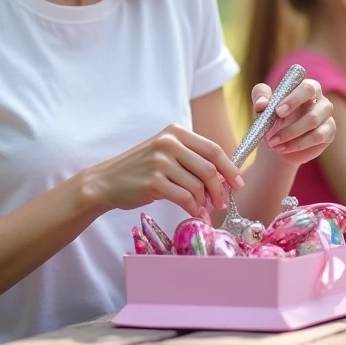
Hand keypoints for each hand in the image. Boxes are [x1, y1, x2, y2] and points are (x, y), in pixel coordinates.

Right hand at [80, 124, 244, 217]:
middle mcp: (168, 143)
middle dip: (220, 189)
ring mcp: (160, 161)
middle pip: (209, 168)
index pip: (213, 149)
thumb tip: (225, 176)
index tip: (238, 183)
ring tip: (203, 208)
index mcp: (175, 132)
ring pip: (198, 186)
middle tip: (222, 203)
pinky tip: (193, 212)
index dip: (230, 168)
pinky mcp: (153, 181)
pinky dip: (193, 209)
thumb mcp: (165, 152)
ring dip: (205, 202)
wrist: (107, 180)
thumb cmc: (140, 168)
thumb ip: (191, 157)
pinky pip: (185, 198)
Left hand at [255, 77, 334, 166]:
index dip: (294, 99)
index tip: (278, 111)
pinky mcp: (328, 134)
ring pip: (314, 123)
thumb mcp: (261, 105)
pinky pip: (317, 138)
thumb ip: (260, 96)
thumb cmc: (271, 119)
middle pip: (317, 107)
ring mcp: (327, 117)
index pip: (307, 88)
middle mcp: (321, 100)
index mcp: (306, 88)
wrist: (276, 143)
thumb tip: (262, 103)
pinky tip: (283, 148)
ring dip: (291, 134)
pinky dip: (298, 144)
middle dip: (294, 120)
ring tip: (273, 142)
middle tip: (272, 132)